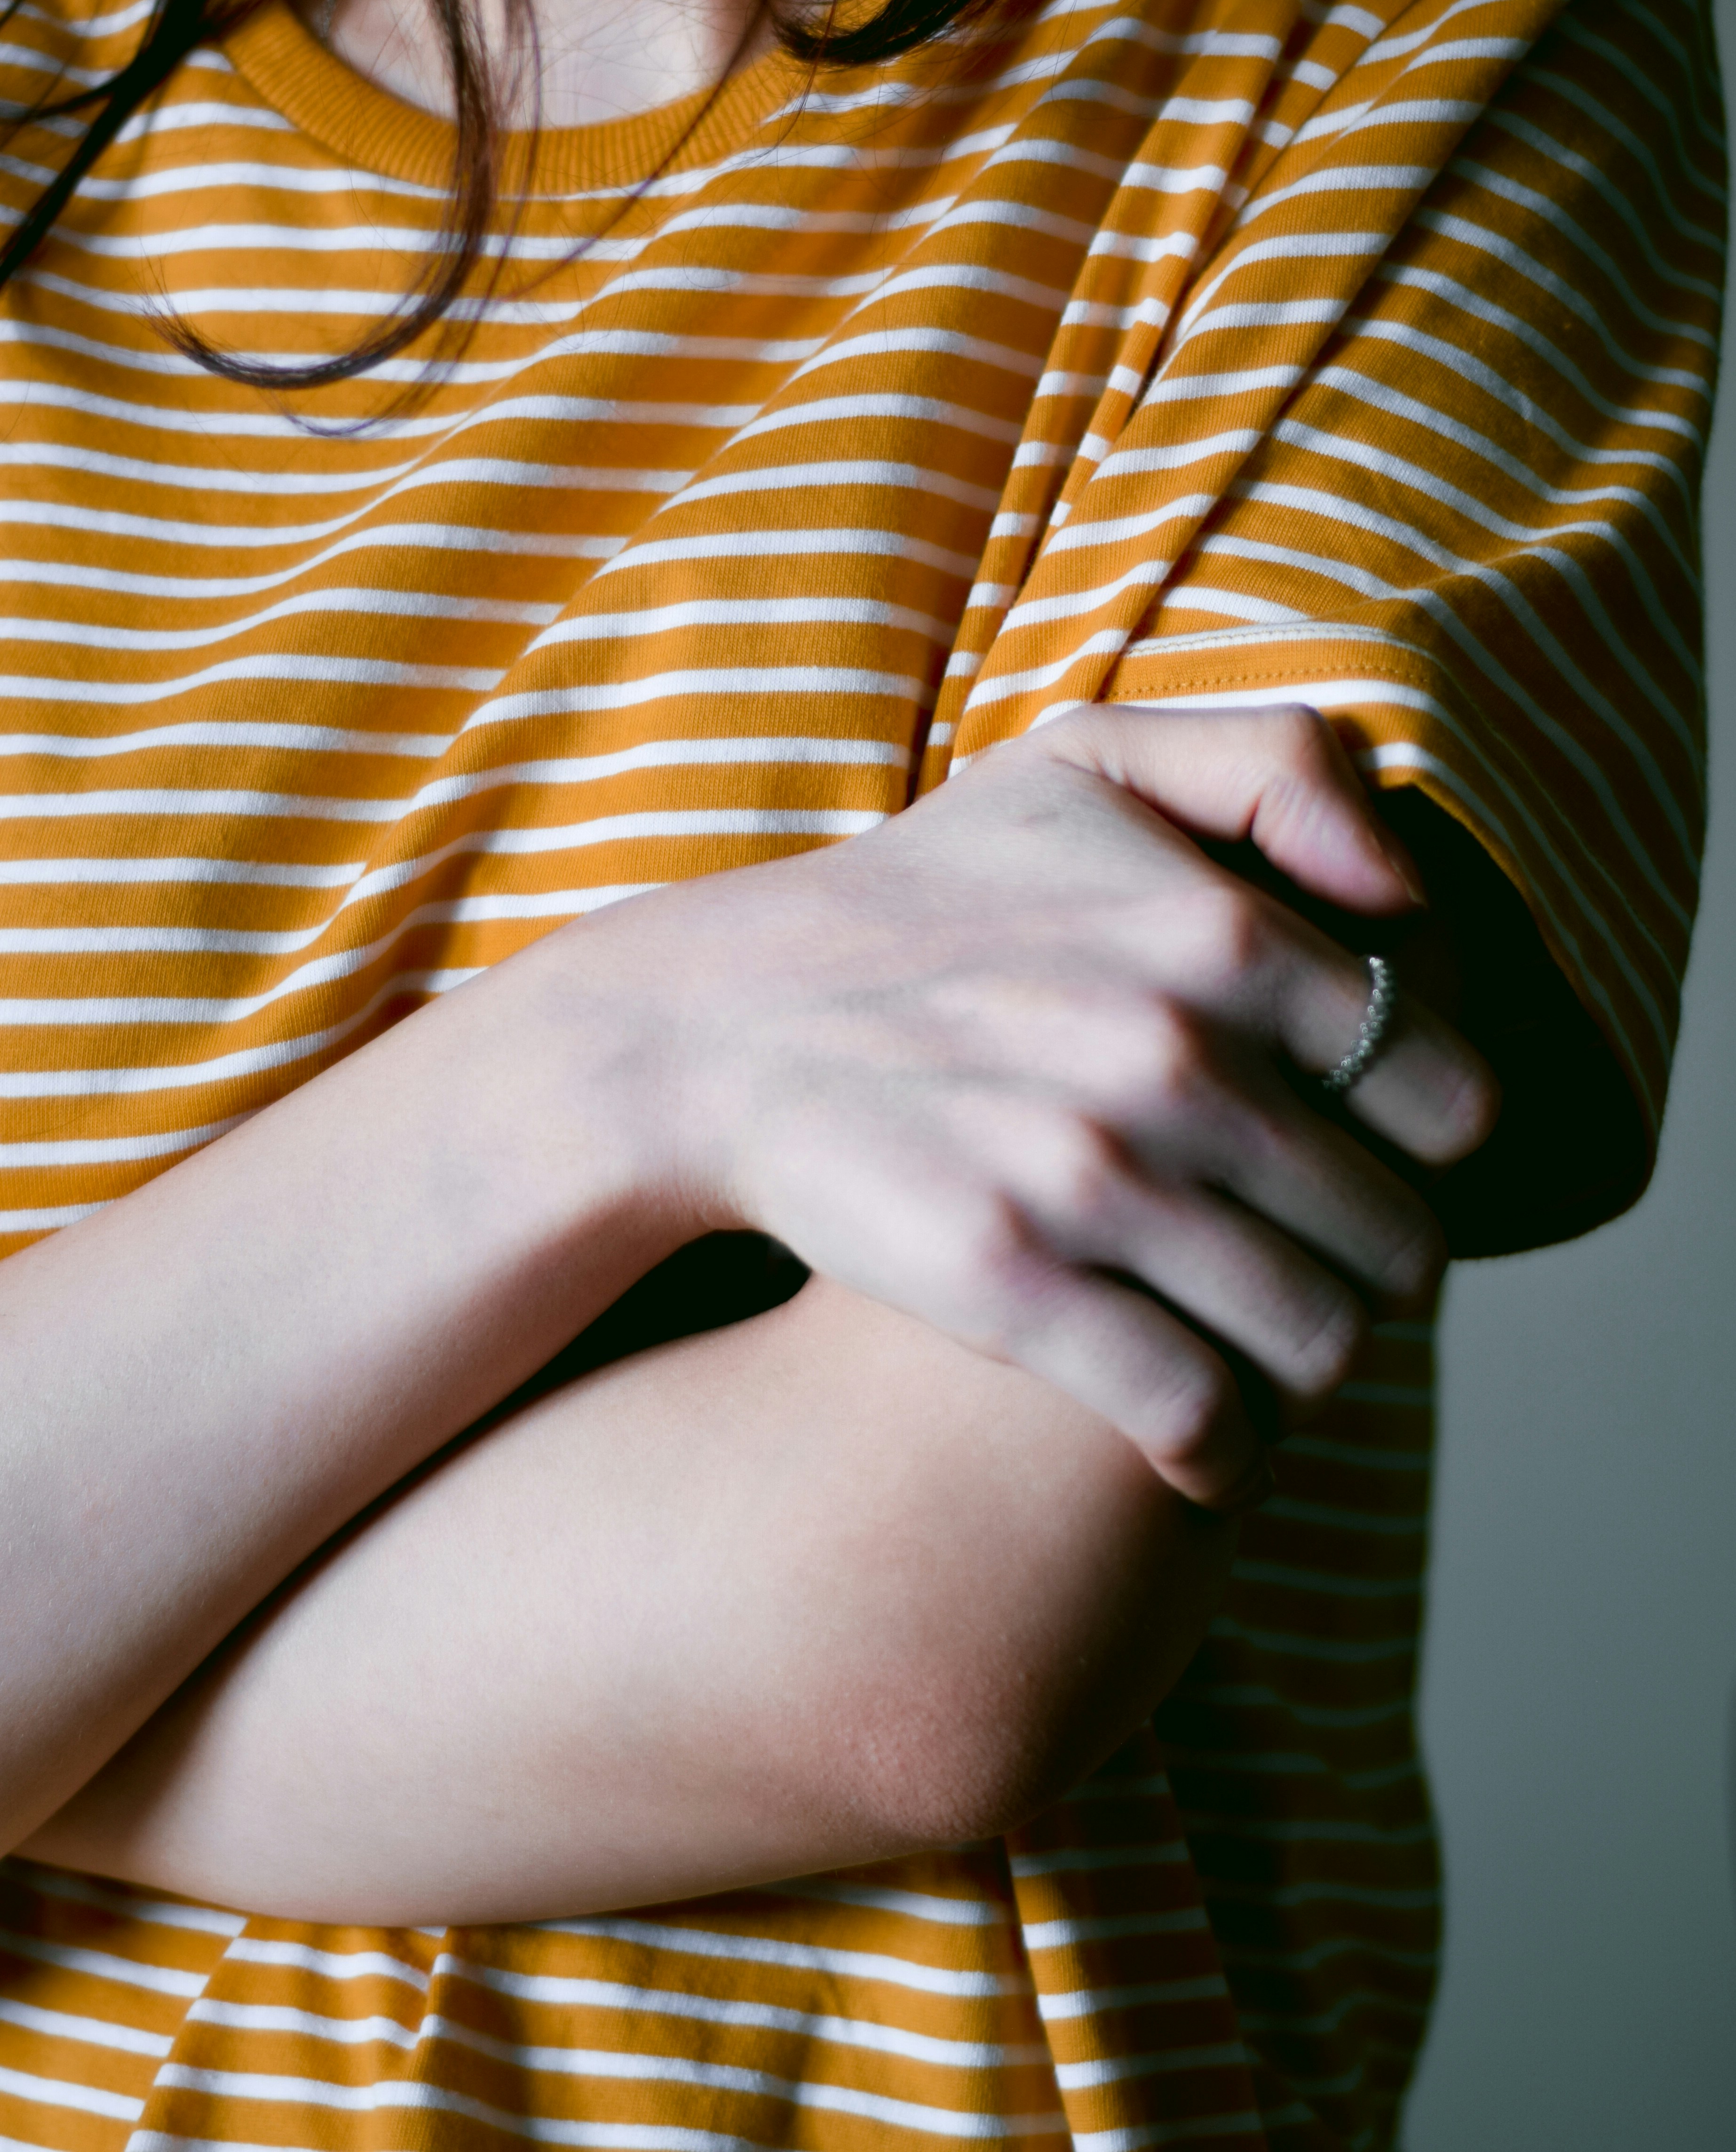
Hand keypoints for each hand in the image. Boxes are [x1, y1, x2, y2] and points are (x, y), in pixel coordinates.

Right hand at [612, 705, 1496, 1508]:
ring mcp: (1089, 1175)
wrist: (714, 1029)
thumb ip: (1278, 768)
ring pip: (1318, 1341)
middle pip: (1400, 1238)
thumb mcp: (1089, 762)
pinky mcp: (1008, 1285)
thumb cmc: (923, 900)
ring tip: (1263, 1354)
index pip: (1450, 1095)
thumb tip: (1406, 882)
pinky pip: (1199, 1415)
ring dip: (1309, 1371)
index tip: (1368, 1159)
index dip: (1427, 1148)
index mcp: (1220, 930)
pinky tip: (1199, 1445)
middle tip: (1315, 1267)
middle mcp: (1172, 1052)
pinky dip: (1221, 1452)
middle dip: (1378, 1271)